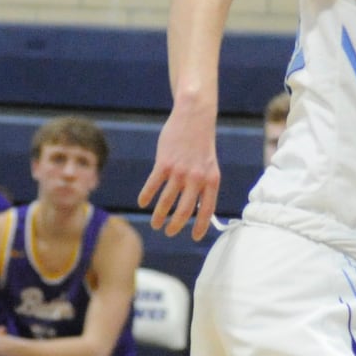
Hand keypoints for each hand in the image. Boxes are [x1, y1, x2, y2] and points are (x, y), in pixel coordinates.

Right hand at [138, 105, 221, 240]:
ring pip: (166, 201)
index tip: (194, 237)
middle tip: (169, 232)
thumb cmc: (202, 144)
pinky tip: (143, 203)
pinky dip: (146, 197)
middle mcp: (197, 178)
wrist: (195, 118)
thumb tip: (197, 208)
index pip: (208, 209)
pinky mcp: (164, 163)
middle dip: (176, 225)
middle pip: (185, 211)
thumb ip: (204, 185)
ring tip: (156, 224)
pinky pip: (153, 185)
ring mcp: (180, 171)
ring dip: (159, 216)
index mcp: (212, 180)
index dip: (200, 225)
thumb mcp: (210, 165)